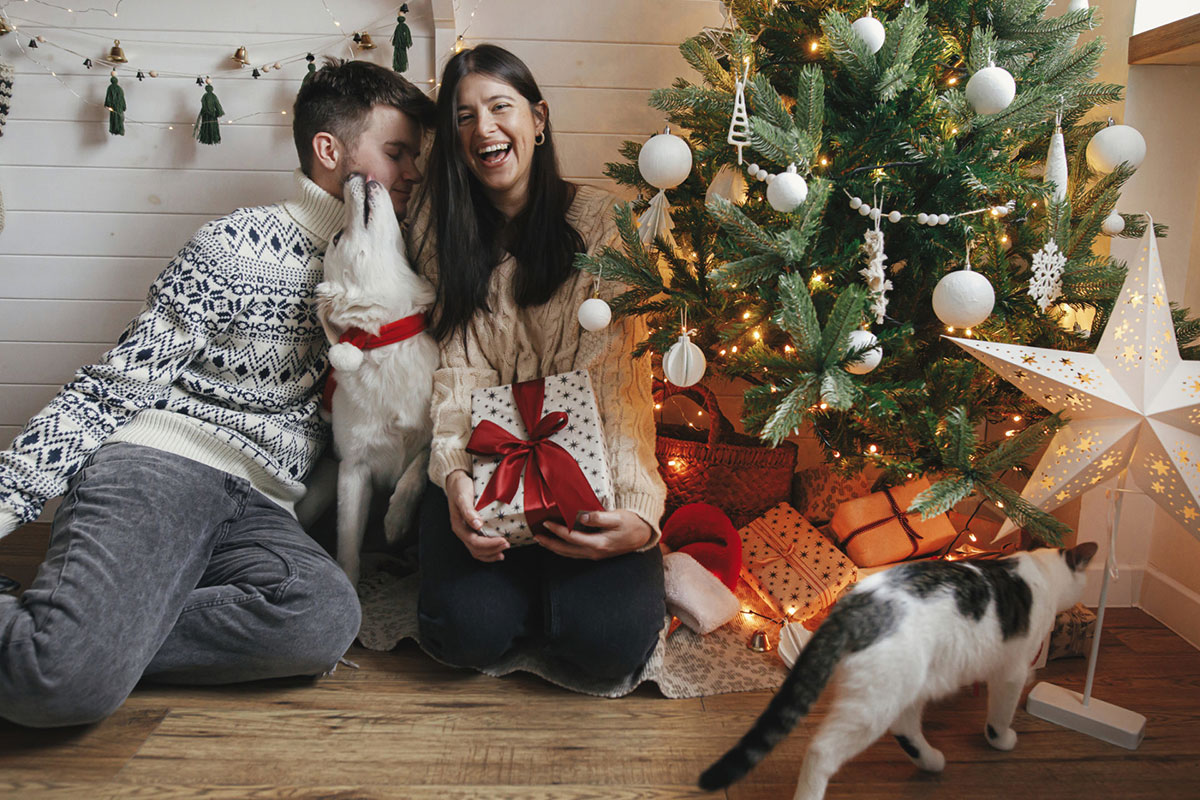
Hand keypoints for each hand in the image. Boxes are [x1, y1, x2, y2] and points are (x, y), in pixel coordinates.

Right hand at [445, 469, 508, 561]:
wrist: (456, 482)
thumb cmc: (460, 488)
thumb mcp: (463, 496)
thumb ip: (468, 511)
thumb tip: (477, 525)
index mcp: (459, 526)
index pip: (474, 542)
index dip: (489, 544)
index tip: (504, 540)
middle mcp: (462, 532)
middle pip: (476, 549)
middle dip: (492, 550)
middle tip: (507, 544)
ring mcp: (467, 532)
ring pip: (477, 551)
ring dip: (490, 554)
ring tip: (503, 552)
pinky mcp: (472, 530)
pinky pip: (479, 546)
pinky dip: (488, 552)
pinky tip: (497, 551)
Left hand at [537, 510, 652, 559]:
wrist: (643, 535)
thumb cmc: (631, 524)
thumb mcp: (617, 517)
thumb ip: (598, 518)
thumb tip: (581, 517)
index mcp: (598, 543)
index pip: (571, 537)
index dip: (557, 530)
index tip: (546, 523)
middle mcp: (594, 552)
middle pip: (566, 550)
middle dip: (550, 543)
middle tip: (536, 536)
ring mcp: (595, 555)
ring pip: (569, 554)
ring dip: (554, 548)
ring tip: (542, 541)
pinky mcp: (596, 554)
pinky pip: (575, 554)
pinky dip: (564, 549)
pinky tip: (559, 545)